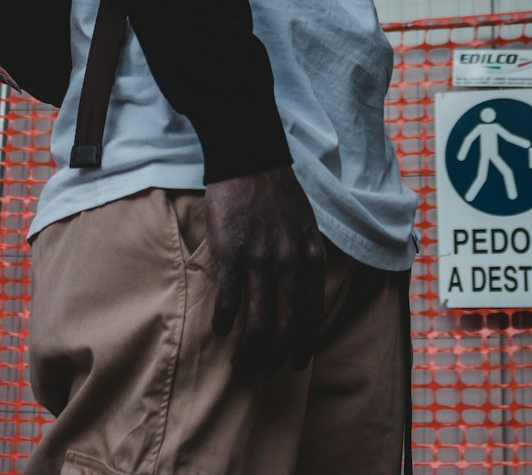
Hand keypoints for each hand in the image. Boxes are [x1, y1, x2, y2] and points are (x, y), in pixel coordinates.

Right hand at [204, 165, 324, 375]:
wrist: (250, 160)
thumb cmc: (278, 193)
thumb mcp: (307, 226)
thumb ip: (307, 259)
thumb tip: (305, 292)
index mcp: (310, 257)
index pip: (311, 315)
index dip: (303, 345)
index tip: (295, 362)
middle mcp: (289, 265)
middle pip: (285, 328)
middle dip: (275, 358)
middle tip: (265, 370)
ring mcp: (260, 262)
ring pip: (257, 325)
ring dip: (250, 351)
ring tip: (242, 361)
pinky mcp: (231, 255)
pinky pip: (228, 302)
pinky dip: (224, 322)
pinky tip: (220, 329)